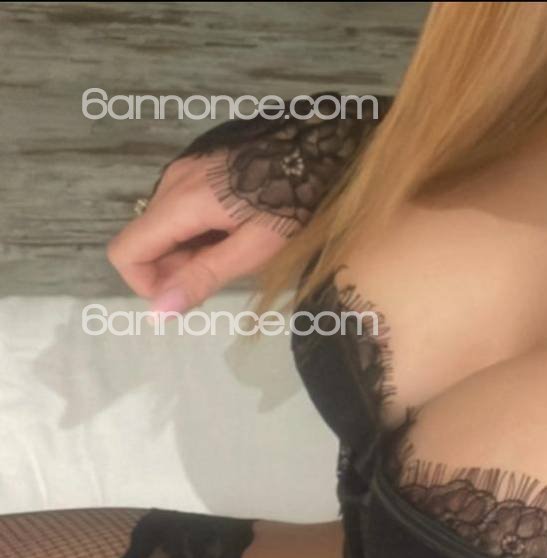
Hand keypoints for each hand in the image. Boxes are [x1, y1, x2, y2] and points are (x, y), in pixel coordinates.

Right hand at [106, 152, 289, 312]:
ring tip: (234, 252)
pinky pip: (180, 212)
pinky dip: (197, 234)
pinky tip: (233, 234)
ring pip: (163, 228)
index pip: (125, 253)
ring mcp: (183, 173)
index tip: (186, 294)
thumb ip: (201, 278)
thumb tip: (157, 312)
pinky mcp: (197, 171)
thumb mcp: (251, 250)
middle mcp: (170, 184)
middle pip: (145, 242)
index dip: (146, 285)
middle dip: (173, 270)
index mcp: (178, 204)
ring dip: (187, 253)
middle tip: (223, 274)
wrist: (314, 150)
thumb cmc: (289, 204)